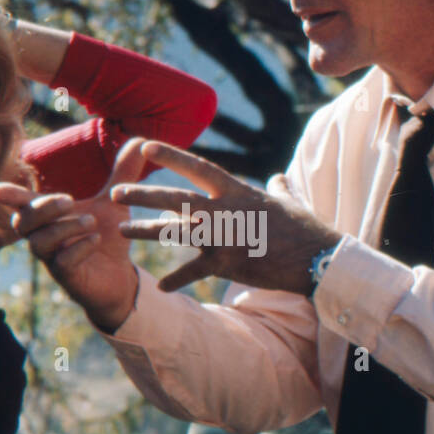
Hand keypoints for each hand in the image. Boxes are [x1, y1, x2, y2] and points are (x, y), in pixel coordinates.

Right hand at [0, 139, 147, 332]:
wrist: (120, 276)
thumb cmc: (107, 234)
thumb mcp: (116, 201)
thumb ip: (123, 173)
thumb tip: (138, 139)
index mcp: (50, 216)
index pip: (24, 203)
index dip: (10, 196)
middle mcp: (45, 236)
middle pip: (23, 222)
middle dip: (42, 208)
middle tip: (69, 199)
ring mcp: (53, 258)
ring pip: (40, 243)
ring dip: (64, 228)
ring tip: (92, 222)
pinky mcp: (67, 277)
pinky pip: (62, 263)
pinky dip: (78, 248)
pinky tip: (96, 239)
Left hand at [112, 140, 340, 293]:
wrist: (317, 258)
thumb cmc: (305, 228)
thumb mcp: (289, 202)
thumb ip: (278, 188)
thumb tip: (278, 178)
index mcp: (237, 191)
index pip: (198, 167)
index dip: (171, 156)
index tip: (145, 146)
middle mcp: (225, 210)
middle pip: (176, 198)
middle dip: (144, 195)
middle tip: (116, 193)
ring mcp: (224, 237)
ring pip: (176, 232)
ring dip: (147, 231)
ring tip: (122, 231)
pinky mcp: (227, 263)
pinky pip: (194, 272)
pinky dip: (177, 280)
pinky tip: (160, 287)